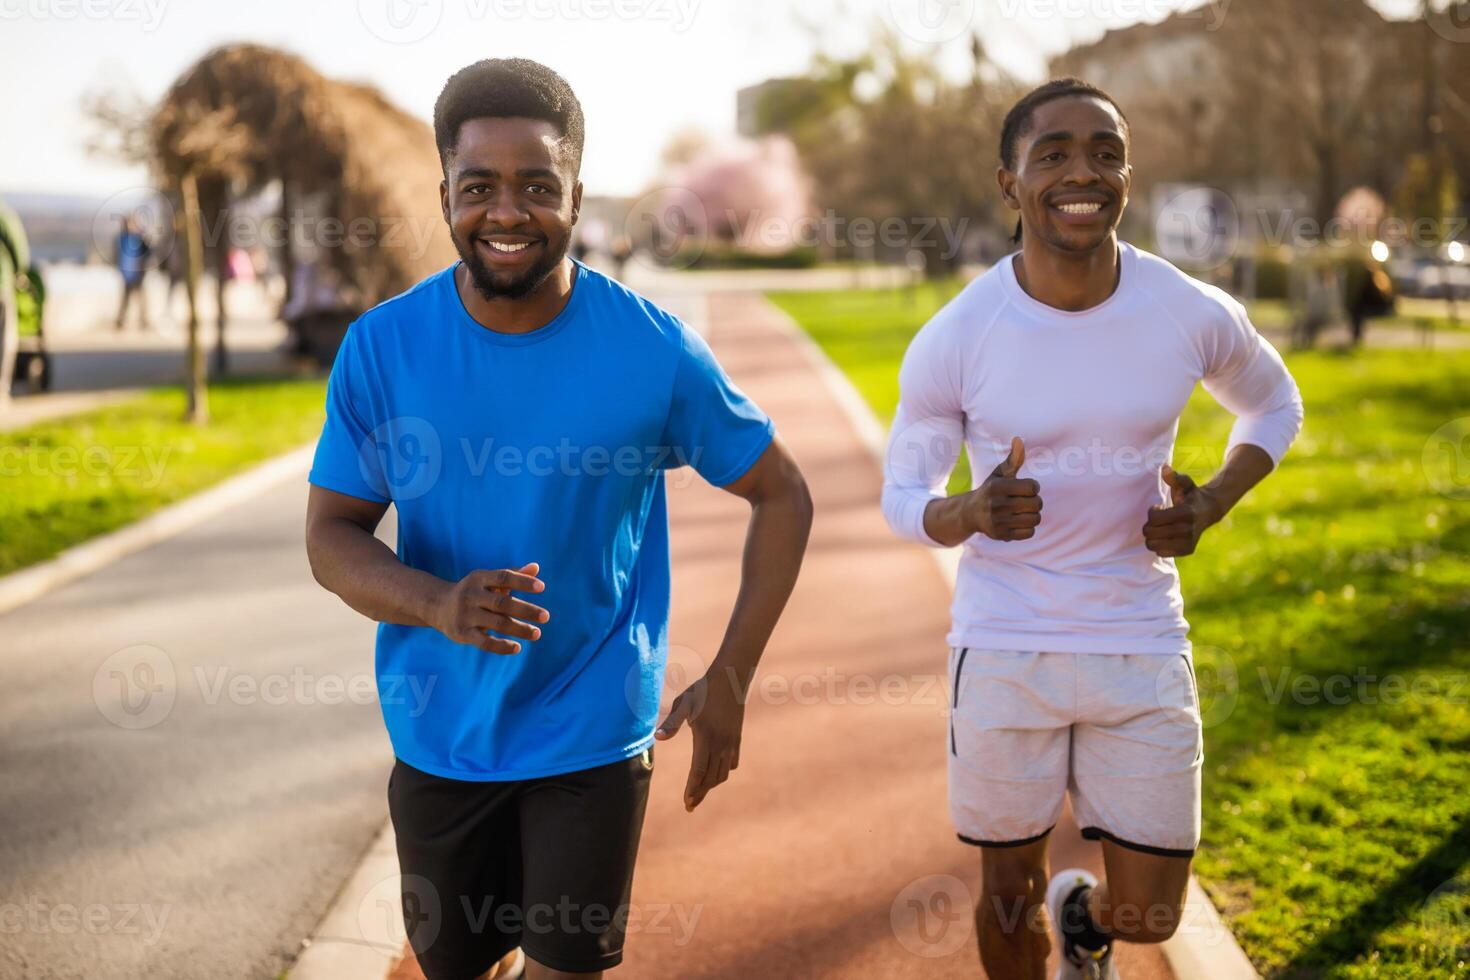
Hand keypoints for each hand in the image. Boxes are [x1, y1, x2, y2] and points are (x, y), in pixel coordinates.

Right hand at [430, 563, 548, 653]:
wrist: (437, 606)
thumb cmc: (474, 592)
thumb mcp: (488, 581)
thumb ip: (512, 574)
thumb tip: (536, 567)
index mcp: (479, 578)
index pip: (503, 577)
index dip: (522, 581)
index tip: (542, 587)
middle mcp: (471, 595)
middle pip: (502, 603)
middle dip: (526, 610)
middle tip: (546, 616)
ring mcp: (466, 615)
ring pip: (497, 623)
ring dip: (519, 629)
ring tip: (537, 633)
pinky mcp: (462, 633)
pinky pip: (485, 642)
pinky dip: (502, 646)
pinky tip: (517, 647)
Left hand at [654, 668, 745, 811]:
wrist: (730, 680)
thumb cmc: (703, 691)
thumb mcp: (684, 703)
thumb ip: (671, 723)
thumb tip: (657, 738)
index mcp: (706, 737)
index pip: (699, 771)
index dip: (693, 788)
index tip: (686, 802)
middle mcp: (721, 744)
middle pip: (711, 778)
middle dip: (700, 793)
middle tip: (690, 806)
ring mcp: (731, 743)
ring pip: (723, 773)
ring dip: (711, 785)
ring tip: (699, 792)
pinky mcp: (736, 739)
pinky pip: (732, 764)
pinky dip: (723, 773)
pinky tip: (716, 775)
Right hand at [966, 436, 1042, 540]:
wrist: (971, 513)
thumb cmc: (992, 490)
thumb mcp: (1000, 473)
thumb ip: (1013, 458)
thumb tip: (1019, 439)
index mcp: (997, 486)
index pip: (1033, 487)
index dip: (1033, 487)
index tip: (1025, 488)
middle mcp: (996, 504)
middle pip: (1037, 504)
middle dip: (1035, 502)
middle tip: (1026, 501)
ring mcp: (998, 521)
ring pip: (1035, 519)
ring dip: (1033, 515)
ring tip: (1023, 512)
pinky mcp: (1001, 535)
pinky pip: (1030, 533)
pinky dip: (1028, 528)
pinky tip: (1019, 523)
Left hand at [1143, 465, 1222, 557]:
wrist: (1208, 510)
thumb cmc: (1191, 495)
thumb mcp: (1185, 483)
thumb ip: (1175, 477)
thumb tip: (1165, 468)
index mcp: (1186, 513)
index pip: (1154, 518)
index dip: (1152, 511)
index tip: (1159, 507)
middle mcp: (1188, 530)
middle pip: (1150, 532)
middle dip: (1150, 524)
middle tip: (1160, 519)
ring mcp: (1188, 542)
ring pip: (1152, 545)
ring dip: (1153, 536)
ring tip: (1162, 528)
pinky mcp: (1187, 551)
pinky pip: (1160, 553)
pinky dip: (1159, 545)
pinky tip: (1166, 536)